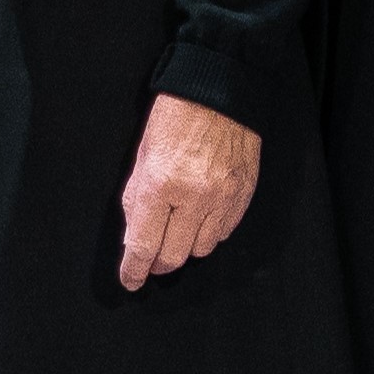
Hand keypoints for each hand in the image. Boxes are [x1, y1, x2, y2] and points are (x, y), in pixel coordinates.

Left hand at [117, 94, 259, 289]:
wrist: (219, 91)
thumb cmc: (174, 117)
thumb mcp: (142, 155)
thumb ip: (135, 199)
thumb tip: (134, 237)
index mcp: (160, 184)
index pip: (143, 244)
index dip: (134, 269)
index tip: (130, 281)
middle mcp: (193, 197)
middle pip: (173, 256)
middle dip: (158, 264)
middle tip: (150, 261)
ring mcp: (222, 198)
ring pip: (201, 249)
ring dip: (184, 248)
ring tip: (175, 233)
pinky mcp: (242, 196)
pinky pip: (223, 233)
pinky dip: (208, 234)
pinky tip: (199, 221)